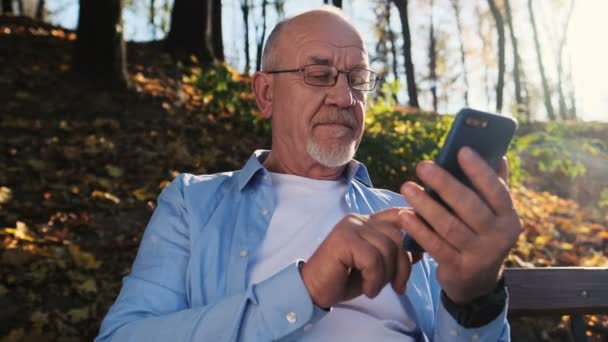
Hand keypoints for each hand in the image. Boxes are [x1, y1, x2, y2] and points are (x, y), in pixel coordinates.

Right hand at [300, 209, 412, 308]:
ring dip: (385, 276)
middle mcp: (359, 219)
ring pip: (386, 249)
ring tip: (374, 288)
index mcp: (367, 222)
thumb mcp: (376, 266)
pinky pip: (372, 259)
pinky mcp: (343, 240)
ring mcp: (350, 227)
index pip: (398, 216)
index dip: (414, 229)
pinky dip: (374, 279)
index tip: (421, 252)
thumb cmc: (345, 279)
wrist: (314, 290)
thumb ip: (394, 254)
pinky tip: (366, 290)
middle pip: (397, 236)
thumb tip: (421, 249)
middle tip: (397, 286)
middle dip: (402, 266)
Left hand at [399, 147, 521, 303]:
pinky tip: (404, 215)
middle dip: (444, 184)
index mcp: (509, 218)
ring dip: (425, 205)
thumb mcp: (493, 215)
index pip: (497, 191)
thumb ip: (495, 186)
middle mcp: (499, 237)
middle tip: (422, 166)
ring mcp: (480, 255)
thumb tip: (498, 155)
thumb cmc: (480, 234)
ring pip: (449, 226)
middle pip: (470, 207)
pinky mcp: (458, 269)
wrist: (477, 282)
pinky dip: (418, 230)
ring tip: (407, 187)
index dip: (480, 171)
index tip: (461, 150)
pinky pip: (435, 246)